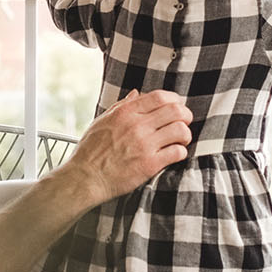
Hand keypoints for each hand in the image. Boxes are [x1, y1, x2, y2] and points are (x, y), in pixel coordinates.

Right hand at [64, 89, 191, 206]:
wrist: (86, 178)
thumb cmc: (91, 151)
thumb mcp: (102, 121)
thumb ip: (121, 106)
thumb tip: (136, 93)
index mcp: (125, 112)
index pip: (160, 96)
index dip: (174, 99)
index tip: (176, 106)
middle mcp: (137, 125)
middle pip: (175, 111)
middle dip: (185, 115)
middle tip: (184, 122)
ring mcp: (144, 145)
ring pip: (180, 131)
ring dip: (185, 134)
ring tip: (180, 140)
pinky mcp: (150, 164)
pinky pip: (177, 152)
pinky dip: (180, 152)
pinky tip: (174, 154)